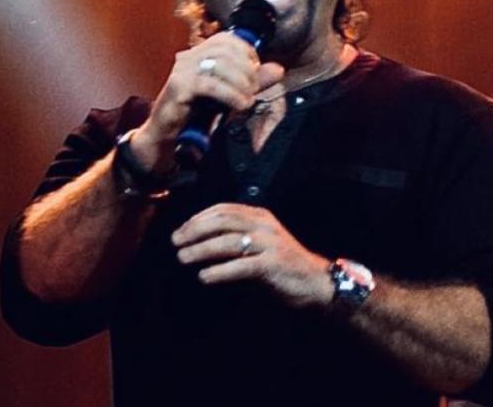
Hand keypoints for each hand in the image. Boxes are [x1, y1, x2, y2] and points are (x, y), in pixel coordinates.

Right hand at [133, 31, 285, 171]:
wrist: (168, 132)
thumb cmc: (199, 110)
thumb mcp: (232, 93)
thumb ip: (254, 81)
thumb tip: (279, 69)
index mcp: (199, 52)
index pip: (227, 39)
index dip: (247, 51)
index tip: (256, 71)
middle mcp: (189, 56)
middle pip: (226, 51)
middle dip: (247, 70)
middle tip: (253, 90)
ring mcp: (182, 70)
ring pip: (220, 65)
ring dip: (241, 83)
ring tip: (247, 100)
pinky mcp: (178, 86)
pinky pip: (210, 85)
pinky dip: (230, 95)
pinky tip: (240, 105)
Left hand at [171, 203, 336, 309]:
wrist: (316, 282)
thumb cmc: (282, 266)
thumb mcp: (259, 244)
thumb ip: (235, 239)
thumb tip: (196, 242)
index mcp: (261, 216)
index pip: (224, 209)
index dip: (198, 218)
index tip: (181, 230)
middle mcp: (265, 226)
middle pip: (223, 221)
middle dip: (195, 230)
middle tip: (176, 242)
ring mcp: (270, 244)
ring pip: (228, 242)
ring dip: (201, 250)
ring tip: (183, 258)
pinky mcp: (273, 265)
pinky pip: (240, 266)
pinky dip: (219, 272)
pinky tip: (205, 277)